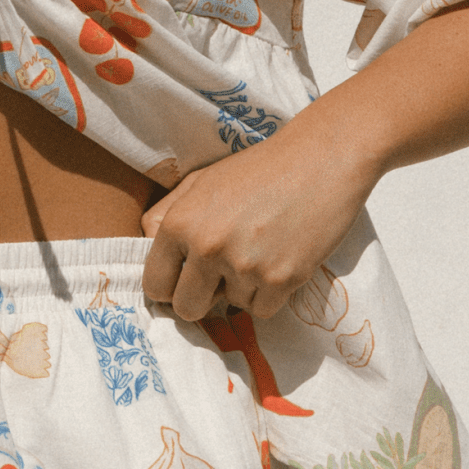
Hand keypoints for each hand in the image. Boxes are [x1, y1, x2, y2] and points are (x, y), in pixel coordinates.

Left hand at [141, 114, 374, 321]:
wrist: (324, 157)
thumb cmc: (259, 168)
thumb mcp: (201, 181)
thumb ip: (166, 214)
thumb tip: (144, 246)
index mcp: (180, 223)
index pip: (155, 285)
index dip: (169, 286)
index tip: (183, 281)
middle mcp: (208, 248)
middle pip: (187, 309)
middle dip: (200, 300)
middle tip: (219, 279)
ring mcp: (246, 266)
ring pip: (231, 307)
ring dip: (242, 288)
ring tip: (261, 249)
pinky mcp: (282, 280)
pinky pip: (262, 310)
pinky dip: (270, 294)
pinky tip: (279, 258)